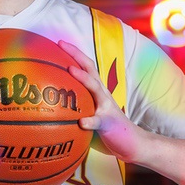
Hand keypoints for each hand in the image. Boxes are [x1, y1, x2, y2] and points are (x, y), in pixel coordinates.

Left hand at [58, 40, 145, 162]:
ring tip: (70, 70)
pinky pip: (99, 121)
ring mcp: (107, 107)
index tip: (59, 42)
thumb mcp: (91, 113)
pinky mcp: (109, 123)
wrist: (132, 142)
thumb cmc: (106, 128)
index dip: (74, 53)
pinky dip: (90, 120)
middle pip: (90, 69)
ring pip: (95, 89)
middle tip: (61, 44)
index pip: (85, 67)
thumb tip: (52, 105)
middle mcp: (102, 94)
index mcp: (97, 91)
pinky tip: (81, 122)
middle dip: (76, 55)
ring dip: (83, 78)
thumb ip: (77, 106)